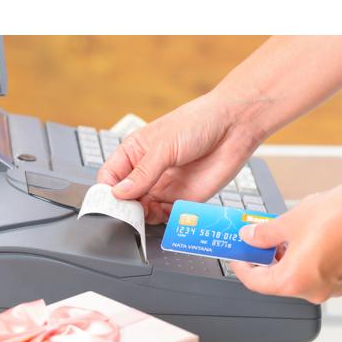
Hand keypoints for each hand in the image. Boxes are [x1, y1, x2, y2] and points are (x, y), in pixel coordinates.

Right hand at [97, 90, 263, 222]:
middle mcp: (147, 172)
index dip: (107, 190)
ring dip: (141, 215)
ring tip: (146, 212)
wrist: (234, 127)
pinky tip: (161, 213)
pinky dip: (159, 219)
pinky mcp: (181, 199)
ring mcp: (163, 186)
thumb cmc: (199, 122)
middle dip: (124, 207)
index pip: (110, 176)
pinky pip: (164, 216)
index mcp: (135, 152)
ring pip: (142, 210)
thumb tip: (119, 192)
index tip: (110, 201)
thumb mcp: (164, 145)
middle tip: (128, 212)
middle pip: (124, 197)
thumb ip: (142, 172)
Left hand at [231, 170, 341, 303]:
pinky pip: (312, 274)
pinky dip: (301, 261)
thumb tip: (248, 237)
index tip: (237, 257)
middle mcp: (313, 290)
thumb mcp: (287, 222)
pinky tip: (299, 241)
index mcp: (295, 281)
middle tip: (254, 242)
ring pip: (295, 277)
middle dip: (263, 261)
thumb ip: (262, 234)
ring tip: (278, 236)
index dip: (241, 268)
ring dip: (282, 259)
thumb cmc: (337, 215)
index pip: (256, 283)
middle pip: (276, 281)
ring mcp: (330, 287)